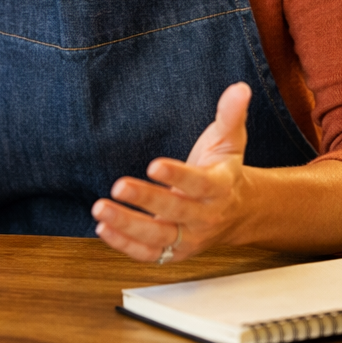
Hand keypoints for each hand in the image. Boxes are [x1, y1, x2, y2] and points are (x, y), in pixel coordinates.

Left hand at [92, 81, 252, 262]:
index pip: (198, 184)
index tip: (153, 165)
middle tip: (119, 185)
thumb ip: (230, 114)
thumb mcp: (230, 140)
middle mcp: (204, 217)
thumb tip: (239, 88)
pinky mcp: (173, 252)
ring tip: (101, 209)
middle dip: (146, 200)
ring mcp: (188, 238)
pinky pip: (148, 254)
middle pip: (175, 211)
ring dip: (128, 225)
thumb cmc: (224, 170)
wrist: (236, 212)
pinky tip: (103, 228)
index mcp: (219, 188)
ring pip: (158, 238)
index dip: (176, 176)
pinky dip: (125, 245)